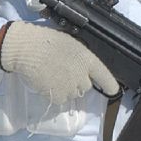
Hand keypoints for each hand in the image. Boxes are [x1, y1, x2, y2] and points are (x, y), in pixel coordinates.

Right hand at [0, 22, 118, 104]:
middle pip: (86, 86)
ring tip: (52, 75)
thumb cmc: (47, 41)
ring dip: (65, 88)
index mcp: (87, 59)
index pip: (104, 75)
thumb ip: (80, 59)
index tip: (114, 91)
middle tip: (63, 71)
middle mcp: (82, 75)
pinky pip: (60, 99)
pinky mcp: (58, 96)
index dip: (109, 84)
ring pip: (72, 93)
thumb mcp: (71, 45)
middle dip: (78, 81)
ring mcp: (70, 87)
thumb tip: (83, 70)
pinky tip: (46, 82)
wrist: (27, 49)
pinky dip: (53, 94)